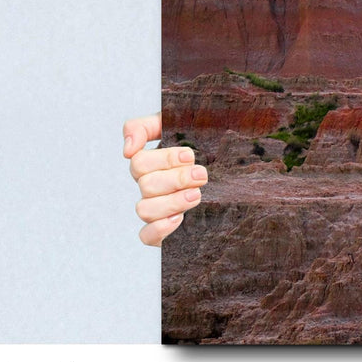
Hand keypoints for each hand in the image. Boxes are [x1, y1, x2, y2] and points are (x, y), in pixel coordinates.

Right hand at [123, 113, 206, 246]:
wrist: (233, 170)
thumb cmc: (203, 144)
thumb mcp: (178, 125)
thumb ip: (146, 126)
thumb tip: (127, 149)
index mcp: (151, 163)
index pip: (139, 162)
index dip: (164, 159)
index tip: (189, 155)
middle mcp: (150, 187)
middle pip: (146, 185)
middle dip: (176, 179)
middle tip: (202, 175)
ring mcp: (156, 209)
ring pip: (144, 210)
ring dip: (172, 202)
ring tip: (197, 195)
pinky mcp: (163, 231)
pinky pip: (146, 236)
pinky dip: (159, 229)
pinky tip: (179, 219)